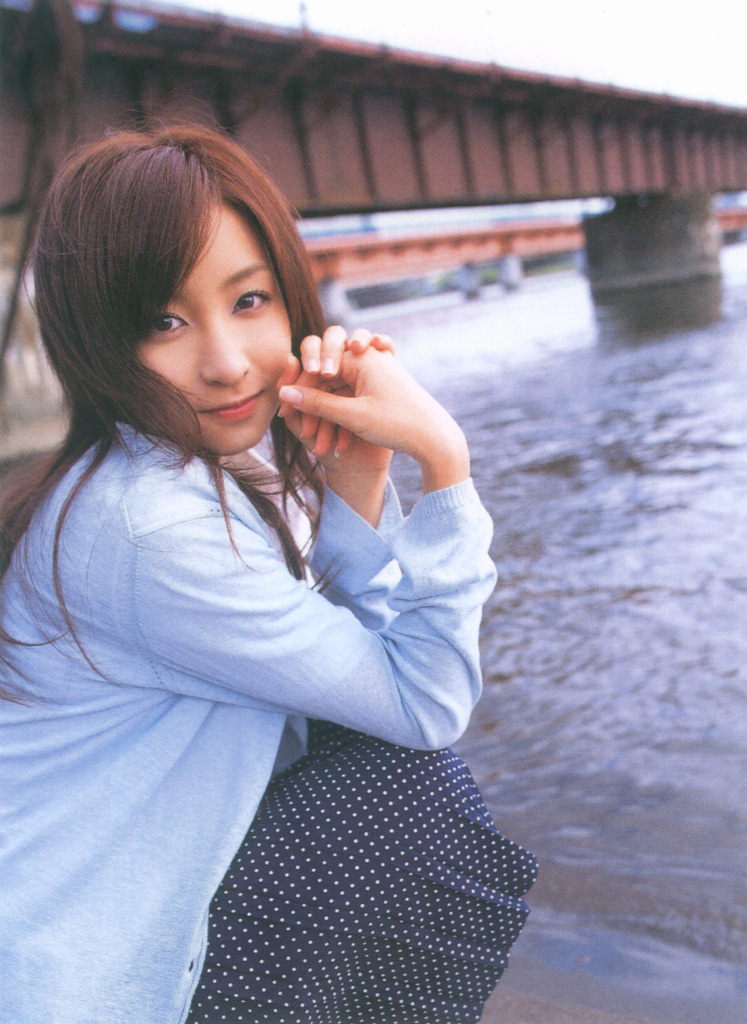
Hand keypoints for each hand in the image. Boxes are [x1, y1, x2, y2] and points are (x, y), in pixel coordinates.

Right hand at [278, 345, 469, 497]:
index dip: (300, 390)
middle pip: (327, 377)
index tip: (287, 413)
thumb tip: (284, 392)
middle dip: (313, 405)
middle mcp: (370, 358)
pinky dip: (342, 415)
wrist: (436, 438)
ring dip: (328, 415)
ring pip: (338, 390)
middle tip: (303, 431)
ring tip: (321, 444)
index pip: (319, 366)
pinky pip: (352, 396)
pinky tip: (337, 440)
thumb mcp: (352, 416)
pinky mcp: (381, 387)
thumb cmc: (397, 425)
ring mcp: (376, 372)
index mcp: (363, 357)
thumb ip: (316, 403)